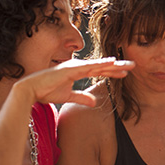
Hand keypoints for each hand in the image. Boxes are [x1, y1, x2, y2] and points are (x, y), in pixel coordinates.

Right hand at [16, 58, 134, 106]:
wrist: (30, 90)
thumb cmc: (46, 91)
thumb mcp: (68, 96)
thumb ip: (81, 97)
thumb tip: (94, 102)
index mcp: (78, 72)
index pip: (99, 71)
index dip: (112, 72)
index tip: (125, 73)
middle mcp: (78, 67)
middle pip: (102, 66)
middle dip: (118, 66)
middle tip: (133, 65)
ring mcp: (74, 66)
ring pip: (98, 65)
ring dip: (113, 64)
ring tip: (126, 64)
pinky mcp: (70, 69)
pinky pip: (89, 66)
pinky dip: (101, 63)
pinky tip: (111, 62)